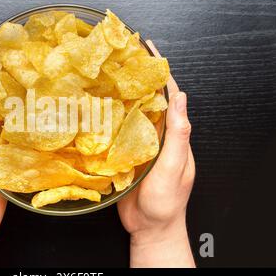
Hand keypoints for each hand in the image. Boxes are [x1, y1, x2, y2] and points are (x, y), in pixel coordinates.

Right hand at [117, 40, 194, 267]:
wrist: (150, 228)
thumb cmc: (165, 202)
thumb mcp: (174, 167)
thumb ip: (178, 134)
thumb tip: (181, 97)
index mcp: (173, 134)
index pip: (169, 94)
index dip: (160, 69)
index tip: (148, 48)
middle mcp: (156, 134)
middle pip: (148, 98)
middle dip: (136, 75)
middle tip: (119, 55)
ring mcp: (140, 144)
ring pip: (131, 112)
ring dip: (120, 93)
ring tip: (104, 74)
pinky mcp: (124, 154)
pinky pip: (117, 130)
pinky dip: (108, 116)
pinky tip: (95, 107)